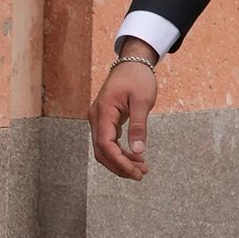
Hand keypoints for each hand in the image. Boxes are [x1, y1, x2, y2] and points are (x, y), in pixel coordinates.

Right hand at [89, 49, 158, 181]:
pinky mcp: (104, 120)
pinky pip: (108, 142)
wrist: (132, 62)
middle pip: (102, 151)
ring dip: (120, 161)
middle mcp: (95, 117)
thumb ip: (139, 126)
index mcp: (103, 111)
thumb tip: (138, 151)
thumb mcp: (142, 101)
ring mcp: (98, 119)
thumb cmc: (138, 78)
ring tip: (141, 168)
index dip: (119, 162)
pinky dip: (119, 152)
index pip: (106, 145)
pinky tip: (135, 157)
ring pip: (104, 149)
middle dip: (120, 166)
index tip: (135, 172)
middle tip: (140, 175)